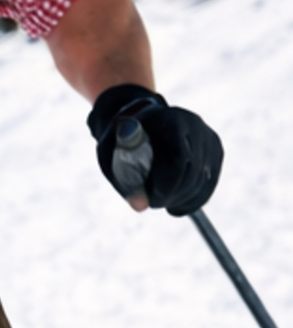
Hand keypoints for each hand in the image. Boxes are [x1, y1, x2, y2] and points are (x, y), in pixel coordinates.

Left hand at [86, 84, 221, 216]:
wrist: (143, 122)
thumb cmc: (122, 141)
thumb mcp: (112, 155)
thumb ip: (124, 180)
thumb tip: (140, 207)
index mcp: (169, 120)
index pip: (179, 158)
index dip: (167, 185)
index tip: (152, 200)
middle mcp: (195, 125)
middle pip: (193, 171)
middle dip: (173, 194)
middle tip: (154, 203)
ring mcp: (208, 138)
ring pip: (203, 181)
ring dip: (181, 198)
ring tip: (160, 198)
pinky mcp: (215, 151)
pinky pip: (209, 184)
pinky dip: (193, 199)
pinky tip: (175, 201)